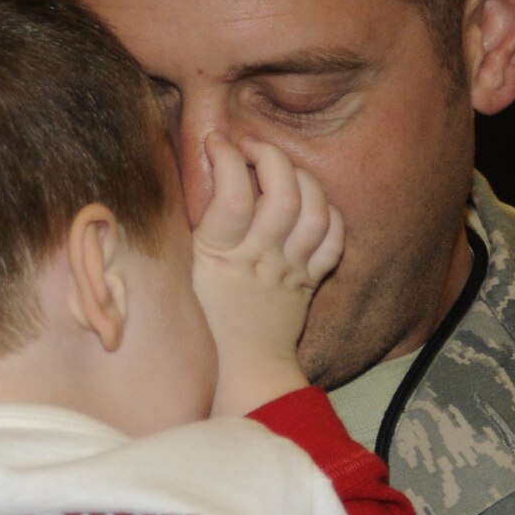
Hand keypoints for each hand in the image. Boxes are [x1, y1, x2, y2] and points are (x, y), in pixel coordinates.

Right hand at [192, 136, 343, 414]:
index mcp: (219, 256)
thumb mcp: (180, 272)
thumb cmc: (198, 321)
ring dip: (301, 177)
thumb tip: (186, 177)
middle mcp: (260, 259)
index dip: (227, 156)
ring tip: (281, 168)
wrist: (238, 372)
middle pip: (284, 193)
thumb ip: (185, 229)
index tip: (215, 142)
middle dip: (270, 154)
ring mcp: (290, 269)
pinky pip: (334, 239)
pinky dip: (328, 213)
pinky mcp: (310, 281)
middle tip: (250, 146)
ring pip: (315, 211)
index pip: (234, 194)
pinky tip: (309, 202)